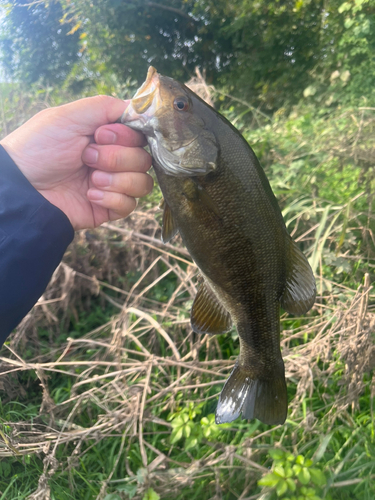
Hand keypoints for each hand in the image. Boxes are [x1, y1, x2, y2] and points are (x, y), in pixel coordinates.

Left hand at [0, 96, 152, 229]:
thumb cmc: (40, 147)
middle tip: (87, 157)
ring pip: (143, 184)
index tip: (101, 135)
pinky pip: (130, 205)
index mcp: (107, 137)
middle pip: (144, 160)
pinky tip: (89, 195)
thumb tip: (140, 109)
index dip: (127, 136)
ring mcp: (113, 185)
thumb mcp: (70, 116)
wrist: (23, 186)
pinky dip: (112, 199)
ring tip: (91, 179)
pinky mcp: (109, 209)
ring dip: (117, 180)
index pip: (141, 136)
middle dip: (116, 158)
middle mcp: (114, 160)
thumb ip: (107, 106)